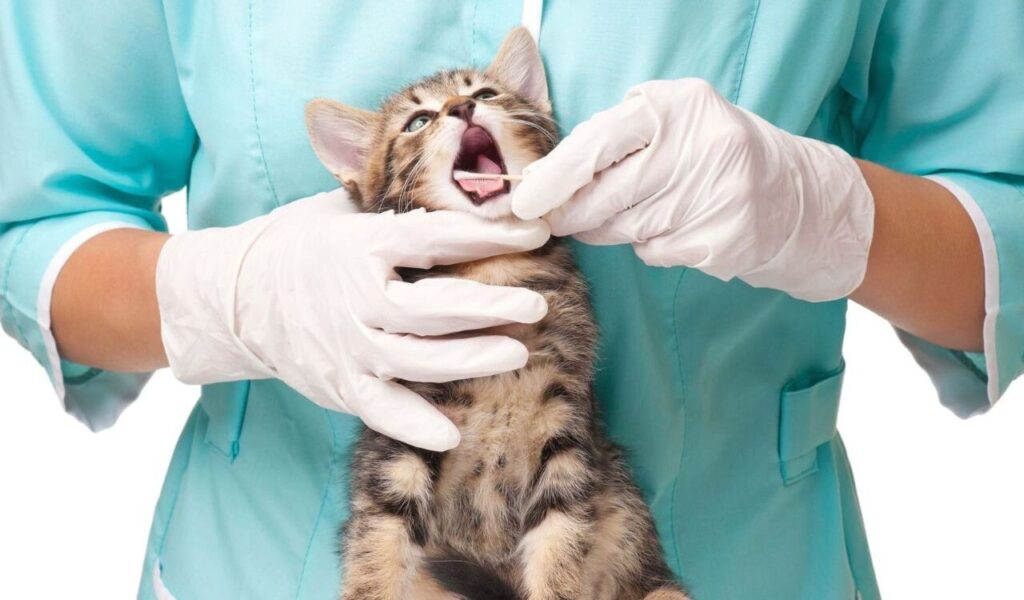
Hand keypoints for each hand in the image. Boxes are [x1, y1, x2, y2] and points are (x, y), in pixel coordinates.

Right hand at [156, 190, 549, 449]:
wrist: (233, 296)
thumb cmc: (300, 243)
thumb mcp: (341, 208)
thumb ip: (395, 205)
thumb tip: (465, 184)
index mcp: (360, 245)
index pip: (435, 237)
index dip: (489, 234)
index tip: (536, 233)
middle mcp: (355, 298)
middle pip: (433, 308)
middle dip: (489, 306)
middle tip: (535, 305)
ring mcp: (346, 346)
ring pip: (417, 360)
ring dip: (470, 359)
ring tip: (517, 354)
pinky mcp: (338, 384)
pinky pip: (380, 411)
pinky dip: (414, 425)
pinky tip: (452, 434)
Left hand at [512, 78, 873, 301]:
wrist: (796, 197)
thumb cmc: (712, 155)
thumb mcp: (671, 124)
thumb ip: (613, 140)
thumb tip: (541, 178)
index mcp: (679, 107)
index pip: (599, 142)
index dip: (556, 176)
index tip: (523, 200)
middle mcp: (700, 147)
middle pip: (606, 195)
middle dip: (571, 213)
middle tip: (554, 220)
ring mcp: (715, 197)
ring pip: (625, 227)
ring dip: (610, 228)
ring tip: (630, 214)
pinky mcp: (723, 240)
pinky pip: (655, 251)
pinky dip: (651, 245)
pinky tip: (675, 229)